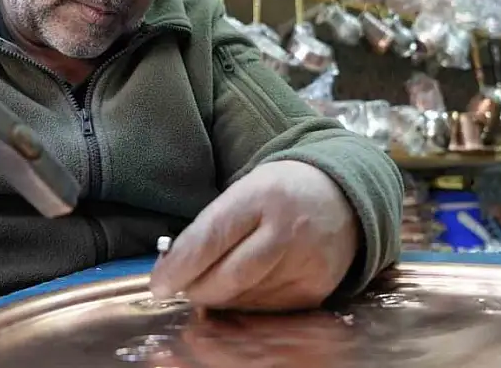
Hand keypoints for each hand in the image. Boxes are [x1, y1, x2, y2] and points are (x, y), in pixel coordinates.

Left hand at [149, 160, 357, 310]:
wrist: (341, 196)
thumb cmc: (279, 193)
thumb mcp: (244, 190)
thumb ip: (212, 226)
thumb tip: (174, 269)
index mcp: (261, 195)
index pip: (212, 237)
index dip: (180, 266)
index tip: (160, 283)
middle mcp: (286, 229)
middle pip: (229, 276)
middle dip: (197, 288)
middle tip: (183, 287)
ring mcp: (305, 261)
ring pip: (246, 298)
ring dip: (222, 298)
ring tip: (215, 283)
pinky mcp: (317, 287)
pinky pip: (269, 309)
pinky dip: (248, 304)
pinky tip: (244, 289)